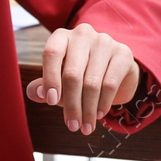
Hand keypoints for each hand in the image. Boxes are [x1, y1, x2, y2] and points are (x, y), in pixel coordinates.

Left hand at [25, 24, 139, 134]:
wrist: (113, 70)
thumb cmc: (78, 75)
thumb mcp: (58, 80)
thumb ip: (42, 87)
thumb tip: (38, 93)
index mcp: (62, 36)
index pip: (52, 53)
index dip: (50, 78)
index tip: (50, 102)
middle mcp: (83, 34)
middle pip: (72, 73)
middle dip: (71, 104)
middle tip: (71, 126)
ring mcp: (105, 42)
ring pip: (92, 82)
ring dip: (88, 110)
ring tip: (85, 127)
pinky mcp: (123, 53)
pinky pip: (111, 83)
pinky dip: (103, 103)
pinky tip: (99, 114)